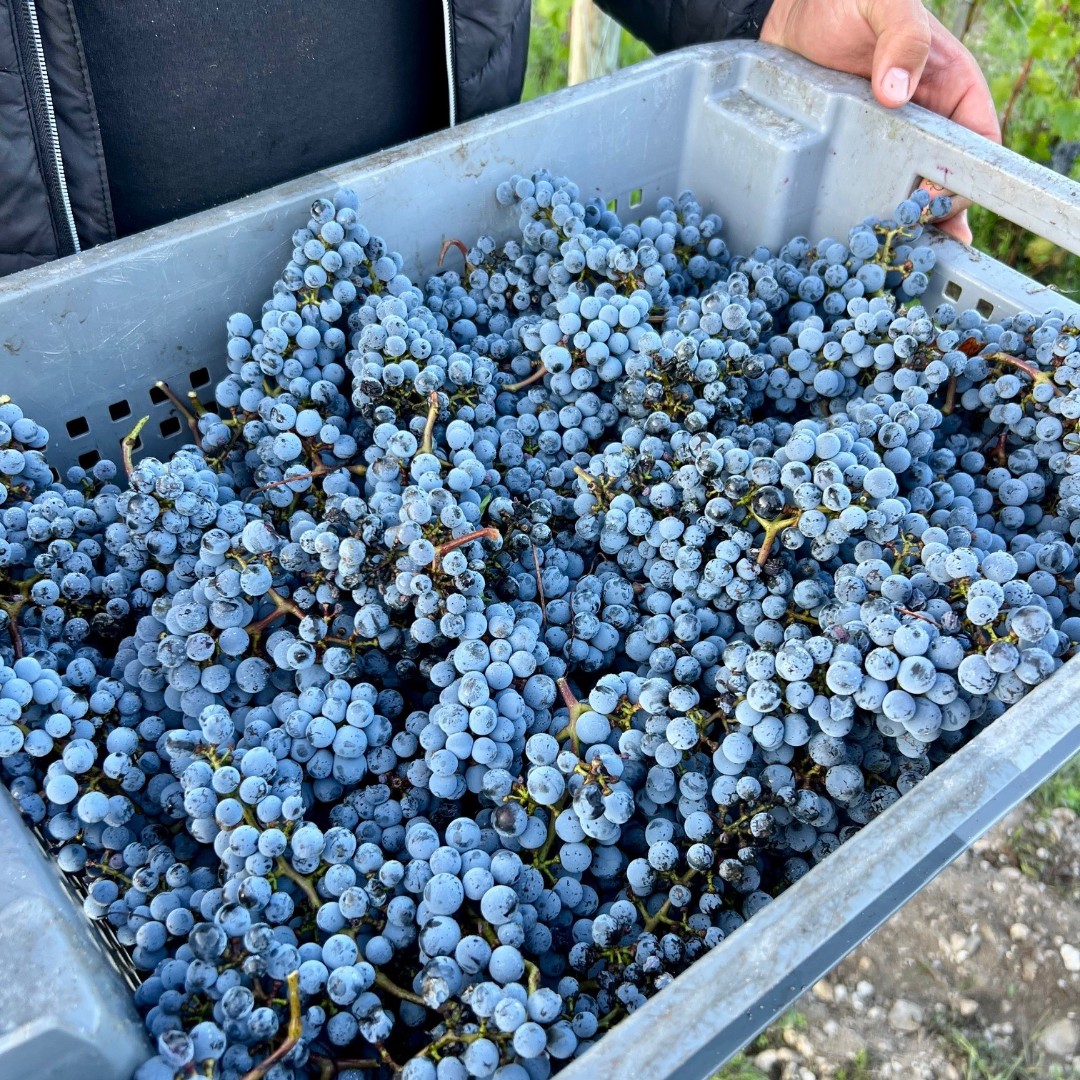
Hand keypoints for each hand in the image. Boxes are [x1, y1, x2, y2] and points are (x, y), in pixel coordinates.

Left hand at [760, 0, 1000, 243]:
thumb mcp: (882, 4)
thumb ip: (900, 38)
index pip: (976, 144)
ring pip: (901, 195)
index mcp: (950, 88)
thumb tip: (896, 91)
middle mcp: (921, 122)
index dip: (966, 180)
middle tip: (914, 253)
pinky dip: (858, 219)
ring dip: (897, 228)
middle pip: (941, 182)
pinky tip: (848, 248)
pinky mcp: (847, 153)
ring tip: (883, 262)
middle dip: (934, 220)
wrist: (794, 10)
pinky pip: (859, 192)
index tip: (938, 205)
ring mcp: (882, 143)